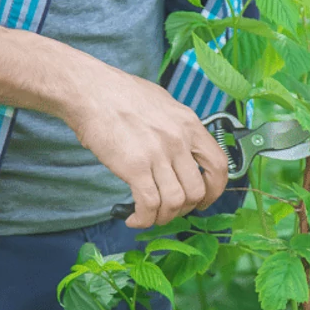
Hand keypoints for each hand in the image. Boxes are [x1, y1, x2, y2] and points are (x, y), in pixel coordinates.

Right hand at [65, 65, 229, 228]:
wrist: (90, 90)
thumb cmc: (121, 94)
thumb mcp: (164, 104)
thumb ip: (178, 128)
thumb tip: (183, 150)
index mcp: (190, 124)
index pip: (219, 165)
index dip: (215, 190)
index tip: (203, 200)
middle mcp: (179, 140)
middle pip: (197, 191)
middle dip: (185, 209)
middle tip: (170, 210)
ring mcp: (158, 154)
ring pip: (174, 202)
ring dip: (163, 217)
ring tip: (149, 215)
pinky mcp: (135, 166)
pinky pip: (148, 204)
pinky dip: (143, 218)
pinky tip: (133, 218)